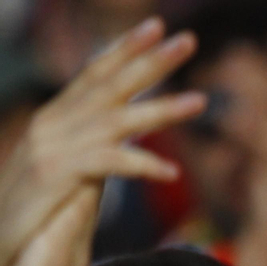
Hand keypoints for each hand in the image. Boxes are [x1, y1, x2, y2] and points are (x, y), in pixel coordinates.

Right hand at [0, 18, 202, 265]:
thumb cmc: (37, 211)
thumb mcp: (69, 170)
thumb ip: (96, 149)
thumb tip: (128, 138)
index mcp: (57, 117)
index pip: (96, 74)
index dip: (126, 49)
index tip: (158, 26)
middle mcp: (54, 123)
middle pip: (109, 84)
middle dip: (151, 61)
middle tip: (189, 40)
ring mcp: (53, 146)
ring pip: (116, 120)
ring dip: (162, 110)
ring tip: (201, 101)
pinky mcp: (55, 175)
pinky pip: (107, 164)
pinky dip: (141, 165)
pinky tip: (172, 173)